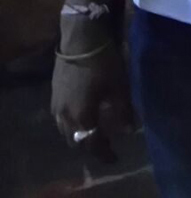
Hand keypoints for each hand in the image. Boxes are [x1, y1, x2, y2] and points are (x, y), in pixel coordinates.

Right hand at [51, 37, 134, 163]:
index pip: (92, 145)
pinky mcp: (53, 94)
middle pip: (75, 141)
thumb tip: (130, 131)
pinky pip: (60, 119)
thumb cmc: (103, 63)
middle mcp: (64, 117)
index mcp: (82, 118)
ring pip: (65, 131)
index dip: (104, 154)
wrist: (81, 38)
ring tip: (92, 132)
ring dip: (78, 135)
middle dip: (89, 146)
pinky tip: (81, 115)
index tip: (115, 158)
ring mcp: (56, 105)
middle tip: (104, 144)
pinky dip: (71, 123)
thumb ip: (124, 112)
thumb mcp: (119, 88)